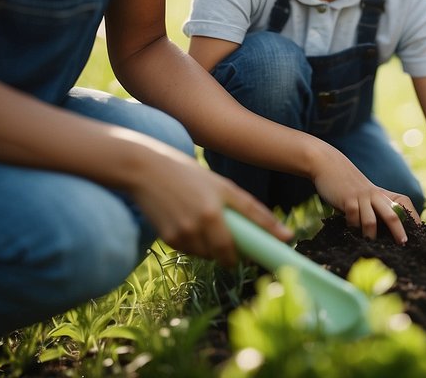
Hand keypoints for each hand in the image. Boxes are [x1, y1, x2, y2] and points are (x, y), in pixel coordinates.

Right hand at [130, 143, 290, 267]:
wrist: (145, 170)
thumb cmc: (189, 174)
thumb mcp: (222, 185)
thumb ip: (248, 208)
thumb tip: (280, 231)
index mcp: (215, 209)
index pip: (245, 236)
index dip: (262, 245)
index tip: (278, 249)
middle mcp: (199, 224)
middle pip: (226, 254)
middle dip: (235, 253)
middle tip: (240, 247)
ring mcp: (183, 235)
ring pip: (209, 254)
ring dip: (215, 249)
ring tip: (209, 224)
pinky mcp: (169, 240)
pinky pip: (192, 251)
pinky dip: (197, 244)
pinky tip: (190, 223)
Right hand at [311, 147, 415, 243]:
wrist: (328, 165)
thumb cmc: (347, 185)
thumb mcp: (365, 194)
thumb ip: (373, 208)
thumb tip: (381, 231)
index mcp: (382, 194)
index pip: (404, 203)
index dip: (413, 216)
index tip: (419, 232)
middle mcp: (375, 195)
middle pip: (392, 215)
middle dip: (399, 231)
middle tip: (403, 244)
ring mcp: (362, 197)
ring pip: (371, 221)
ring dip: (371, 236)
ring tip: (372, 245)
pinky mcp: (347, 199)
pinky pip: (353, 217)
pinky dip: (353, 227)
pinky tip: (351, 231)